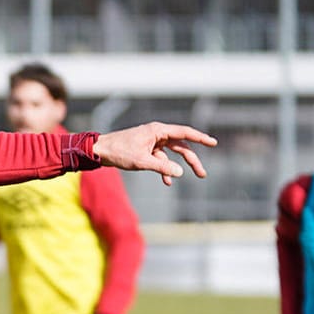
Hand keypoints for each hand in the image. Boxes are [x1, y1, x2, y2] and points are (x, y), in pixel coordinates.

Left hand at [92, 123, 217, 186]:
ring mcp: (152, 142)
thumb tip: (180, 173)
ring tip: (192, 177)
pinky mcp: (146, 150)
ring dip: (179, 167)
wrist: (100, 151)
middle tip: (203, 174)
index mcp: (158, 130)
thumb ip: (162, 167)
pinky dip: (164, 170)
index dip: (200, 138)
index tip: (213, 143)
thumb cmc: (119, 152)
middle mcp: (157, 134)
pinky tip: (167, 182)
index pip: (184, 133)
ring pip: (171, 155)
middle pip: (181, 146)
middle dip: (192, 160)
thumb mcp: (141, 161)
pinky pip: (159, 160)